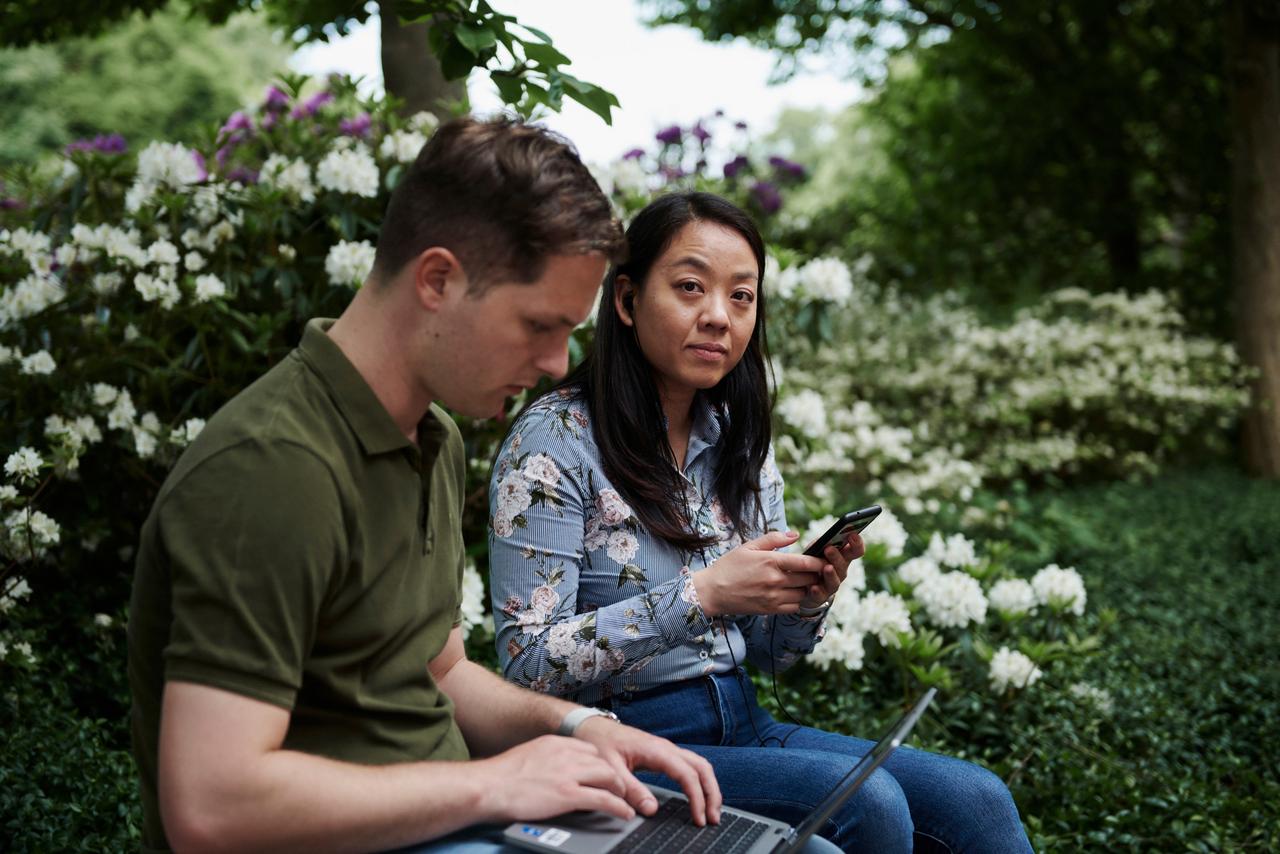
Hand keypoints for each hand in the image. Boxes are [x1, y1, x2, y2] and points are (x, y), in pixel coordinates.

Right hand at [475, 734, 634, 822]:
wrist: (488, 786)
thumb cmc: (499, 777)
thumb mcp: (527, 757)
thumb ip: (545, 760)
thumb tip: (552, 772)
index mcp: (554, 743)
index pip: (589, 749)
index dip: (599, 763)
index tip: (603, 772)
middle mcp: (565, 754)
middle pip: (602, 761)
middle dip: (612, 776)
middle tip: (617, 788)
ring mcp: (568, 773)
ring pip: (608, 776)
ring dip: (620, 790)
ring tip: (624, 800)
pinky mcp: (568, 794)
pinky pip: (603, 799)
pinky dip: (618, 807)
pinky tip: (624, 813)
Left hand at [573, 717, 721, 826]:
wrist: (593, 726)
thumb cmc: (601, 743)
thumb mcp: (612, 769)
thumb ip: (631, 790)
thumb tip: (651, 809)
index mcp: (656, 750)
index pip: (688, 775)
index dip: (697, 798)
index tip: (699, 818)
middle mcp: (666, 747)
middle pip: (702, 768)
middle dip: (712, 793)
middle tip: (714, 817)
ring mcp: (667, 749)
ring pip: (699, 765)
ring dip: (709, 786)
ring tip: (711, 810)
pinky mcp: (663, 753)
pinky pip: (690, 765)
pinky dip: (699, 780)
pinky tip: (698, 795)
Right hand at [690, 530, 824, 616]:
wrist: (712, 592)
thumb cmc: (729, 566)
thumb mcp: (748, 546)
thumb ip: (774, 539)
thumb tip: (795, 534)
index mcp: (771, 561)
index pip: (806, 562)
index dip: (819, 561)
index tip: (825, 557)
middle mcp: (775, 580)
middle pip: (809, 578)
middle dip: (817, 573)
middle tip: (820, 569)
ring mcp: (774, 597)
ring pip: (804, 594)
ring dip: (809, 587)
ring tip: (808, 580)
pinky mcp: (771, 609)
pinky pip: (795, 607)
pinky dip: (799, 600)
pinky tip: (794, 593)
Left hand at [798, 532, 865, 609]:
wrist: (805, 587)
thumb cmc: (813, 563)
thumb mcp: (816, 550)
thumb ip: (819, 544)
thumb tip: (820, 541)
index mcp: (842, 557)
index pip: (855, 551)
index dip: (857, 543)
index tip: (853, 535)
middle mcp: (840, 572)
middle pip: (843, 564)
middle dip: (837, 556)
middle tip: (829, 549)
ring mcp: (831, 585)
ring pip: (834, 581)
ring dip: (831, 574)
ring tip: (826, 568)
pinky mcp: (820, 597)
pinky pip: (820, 595)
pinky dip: (818, 592)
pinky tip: (814, 587)